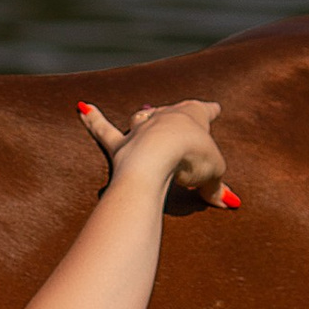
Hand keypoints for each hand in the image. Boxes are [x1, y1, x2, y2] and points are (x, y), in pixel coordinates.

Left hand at [77, 96, 239, 209]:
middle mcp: (165, 116)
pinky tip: (81, 107)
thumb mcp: (213, 173)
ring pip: (142, 119)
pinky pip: (103, 130)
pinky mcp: (120, 145)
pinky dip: (92, 119)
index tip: (214, 107)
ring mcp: (141, 129)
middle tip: (183, 122)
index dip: (210, 110)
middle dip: (178, 117)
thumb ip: (216, 185)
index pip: (204, 110)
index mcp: (193, 115)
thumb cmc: (191, 157)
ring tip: (144, 115)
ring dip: (145, 120)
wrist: (157, 157)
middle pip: (173, 114)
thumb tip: (226, 202)